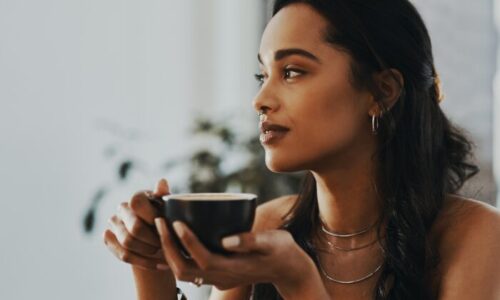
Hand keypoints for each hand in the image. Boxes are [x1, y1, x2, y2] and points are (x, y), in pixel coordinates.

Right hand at [103, 179, 170, 270]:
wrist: (159, 238)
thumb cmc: (168, 220)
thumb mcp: (171, 209)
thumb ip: (165, 197)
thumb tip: (162, 182)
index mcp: (137, 197)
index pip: (137, 203)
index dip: (153, 218)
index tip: (167, 227)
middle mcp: (122, 208)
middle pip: (134, 228)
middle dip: (153, 240)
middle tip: (166, 245)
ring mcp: (114, 224)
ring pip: (128, 243)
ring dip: (149, 252)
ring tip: (164, 254)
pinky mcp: (109, 239)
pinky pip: (124, 255)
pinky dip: (144, 262)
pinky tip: (159, 264)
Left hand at [154, 218, 325, 297]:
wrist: (289, 269)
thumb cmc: (283, 251)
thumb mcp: (273, 242)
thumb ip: (251, 240)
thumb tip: (227, 239)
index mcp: (234, 269)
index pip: (203, 258)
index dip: (187, 241)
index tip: (176, 221)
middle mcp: (222, 277)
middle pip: (185, 269)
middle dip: (168, 246)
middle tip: (160, 221)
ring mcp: (219, 278)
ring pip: (184, 272)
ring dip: (169, 251)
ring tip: (161, 227)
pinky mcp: (218, 273)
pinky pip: (190, 269)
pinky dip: (176, 256)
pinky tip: (170, 241)